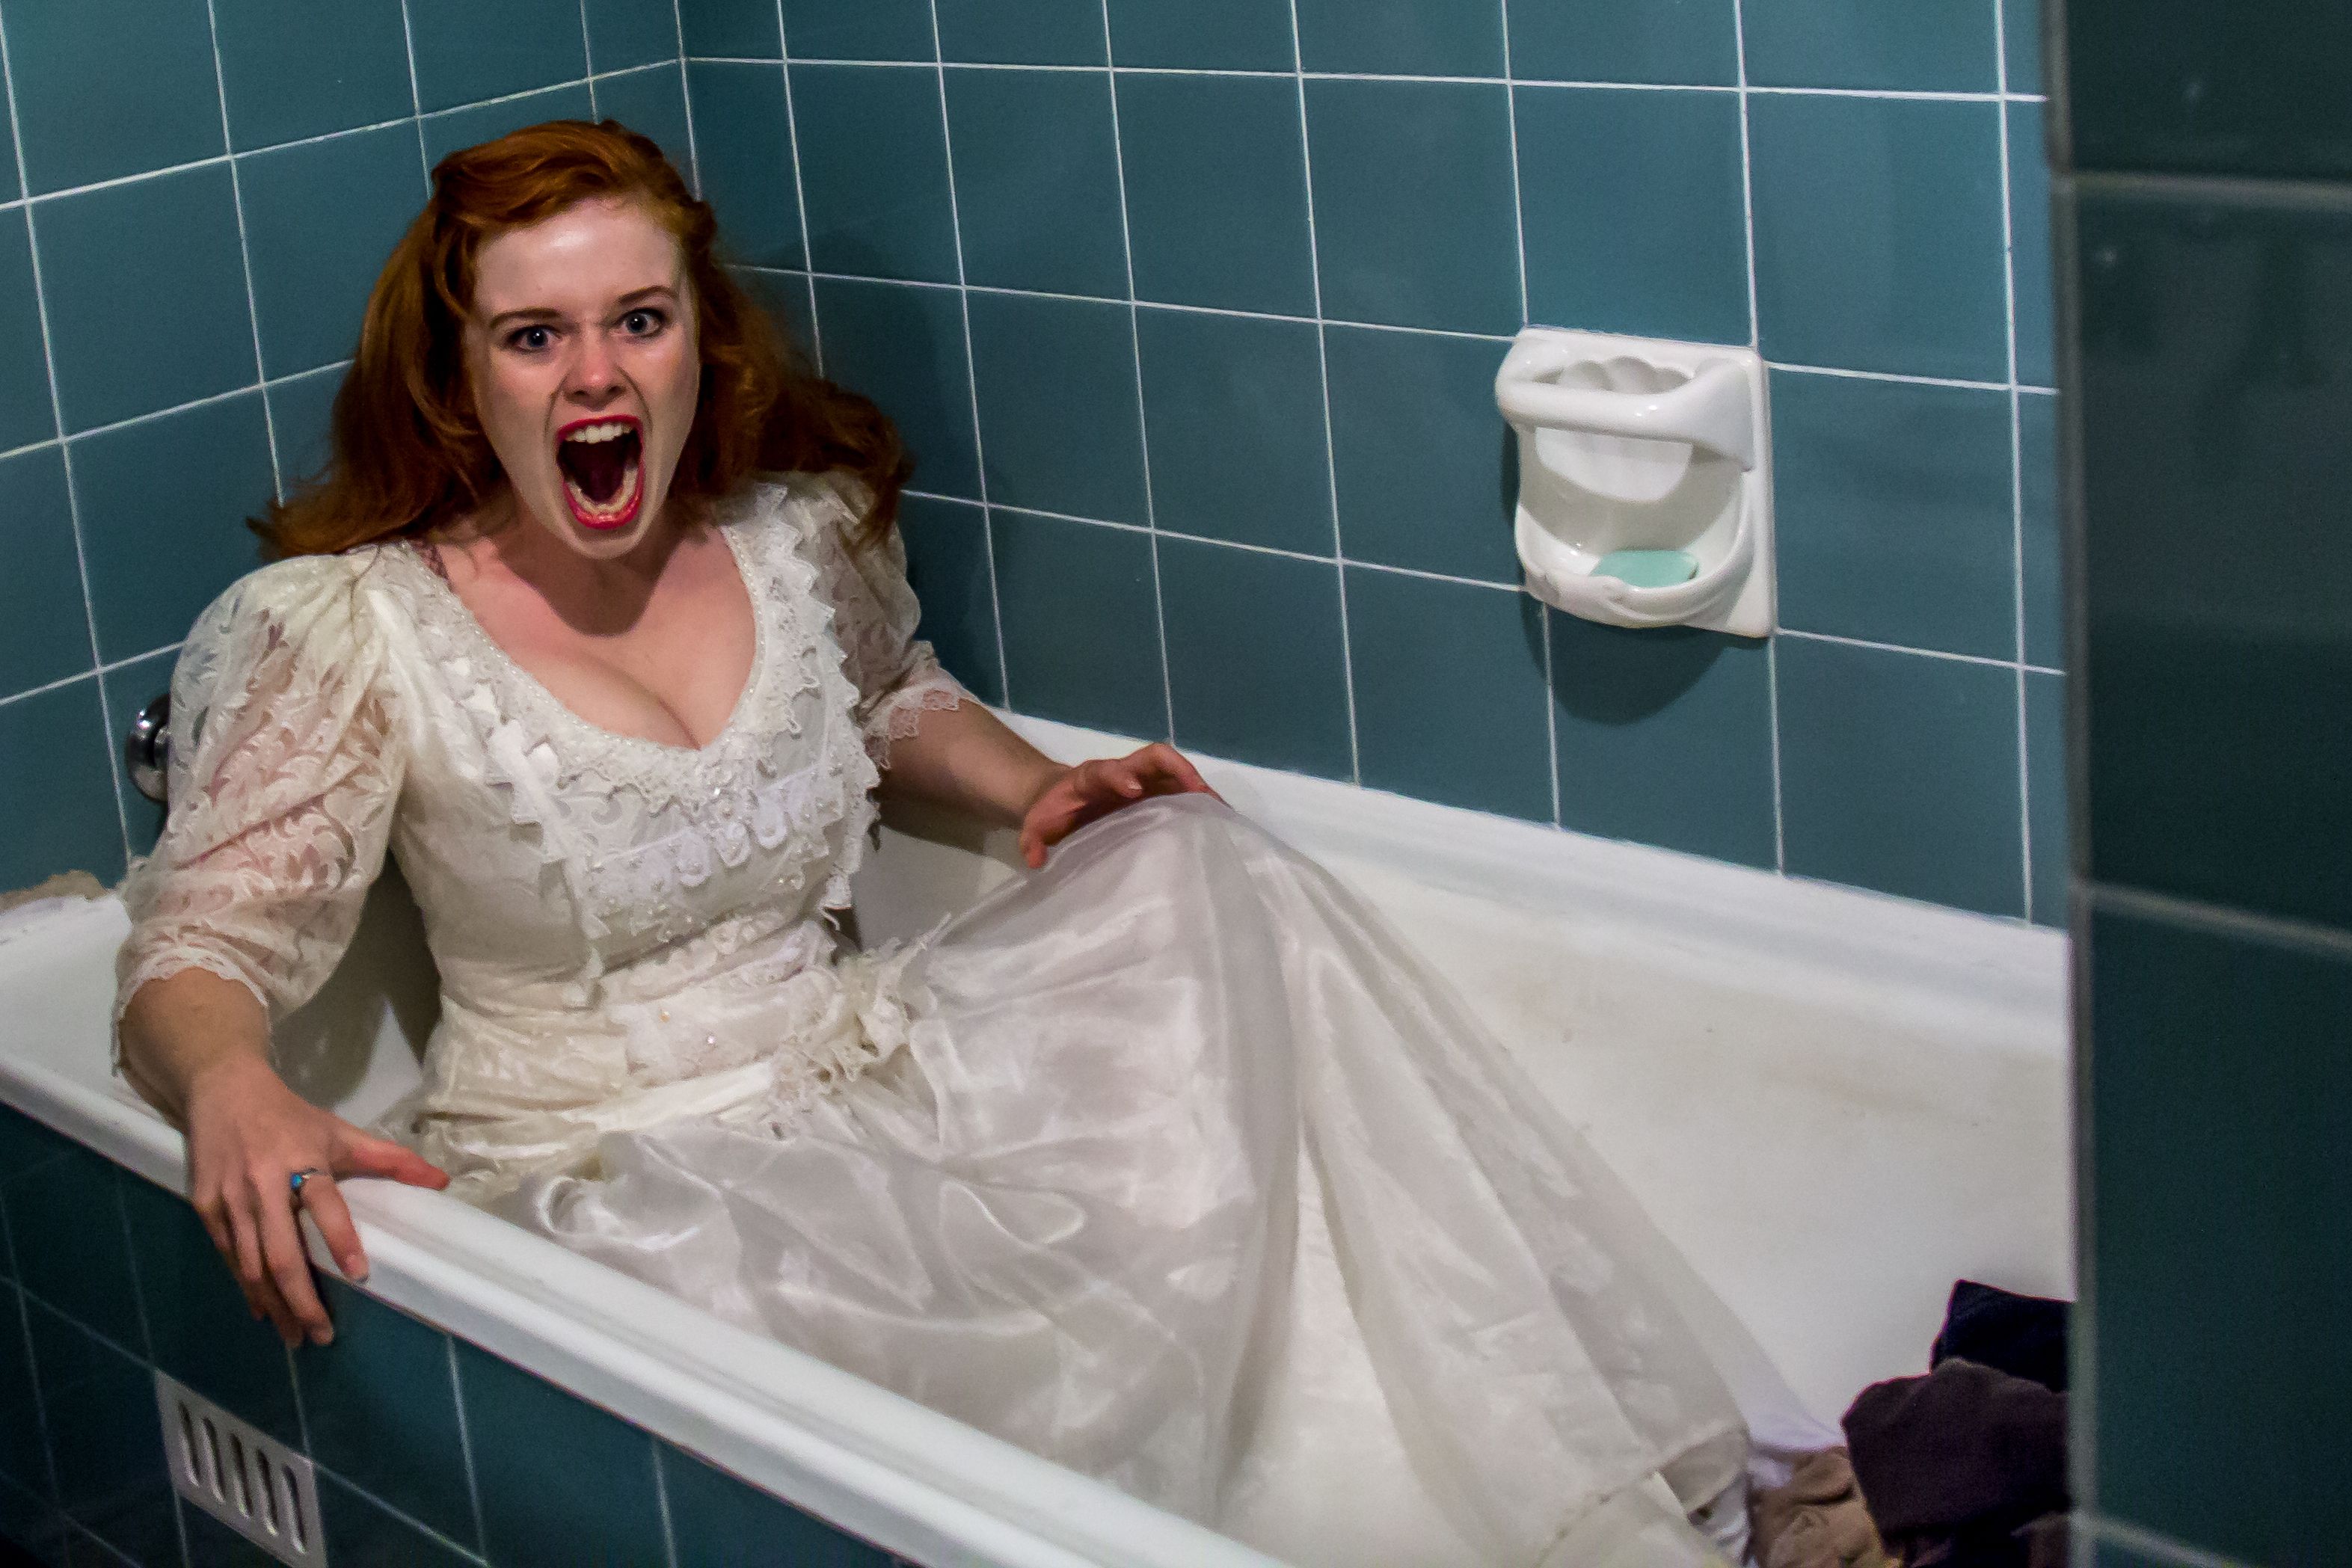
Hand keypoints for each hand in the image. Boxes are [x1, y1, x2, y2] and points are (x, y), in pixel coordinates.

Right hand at [182, 1054, 448, 1346]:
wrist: (222, 1091)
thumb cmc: (290, 1117)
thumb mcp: (340, 1132)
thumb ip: (390, 1158)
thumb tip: (441, 1181)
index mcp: (302, 1162)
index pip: (326, 1206)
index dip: (341, 1240)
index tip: (359, 1275)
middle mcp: (263, 1185)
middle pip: (281, 1252)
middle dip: (301, 1299)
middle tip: (321, 1335)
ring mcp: (230, 1199)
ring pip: (251, 1264)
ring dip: (274, 1304)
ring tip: (296, 1335)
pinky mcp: (205, 1207)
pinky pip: (228, 1256)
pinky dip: (247, 1286)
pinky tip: (263, 1309)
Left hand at [1016, 743, 1220, 867]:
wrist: (1057, 798)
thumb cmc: (1050, 811)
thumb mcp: (1034, 825)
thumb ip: (1032, 839)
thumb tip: (1036, 858)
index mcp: (1092, 777)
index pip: (1108, 770)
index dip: (1121, 776)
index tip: (1134, 791)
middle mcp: (1124, 773)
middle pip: (1155, 758)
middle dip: (1179, 771)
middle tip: (1200, 793)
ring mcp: (1143, 783)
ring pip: (1175, 773)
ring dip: (1198, 786)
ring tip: (1221, 811)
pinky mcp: (1155, 796)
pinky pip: (1181, 791)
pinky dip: (1199, 801)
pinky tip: (1218, 822)